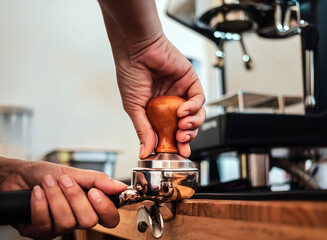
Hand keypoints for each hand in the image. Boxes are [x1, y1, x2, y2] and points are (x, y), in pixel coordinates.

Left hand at [0, 157, 126, 238]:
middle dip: (75, 197)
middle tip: (64, 181)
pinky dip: (40, 204)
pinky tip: (36, 193)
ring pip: (67, 223)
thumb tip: (121, 187)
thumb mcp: (75, 172)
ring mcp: (58, 228)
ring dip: (55, 198)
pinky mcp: (40, 232)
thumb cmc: (46, 173)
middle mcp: (76, 219)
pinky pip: (45, 224)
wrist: (18, 174)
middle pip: (89, 222)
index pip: (110, 218)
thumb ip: (98, 181)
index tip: (94, 192)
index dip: (105, 208)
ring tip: (47, 183)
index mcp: (89, 205)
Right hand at [115, 34, 205, 158]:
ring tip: (182, 127)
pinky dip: (194, 107)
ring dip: (192, 124)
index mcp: (157, 111)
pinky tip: (183, 111)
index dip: (176, 144)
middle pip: (187, 126)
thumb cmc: (131, 74)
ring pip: (196, 115)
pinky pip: (199, 98)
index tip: (179, 153)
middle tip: (181, 141)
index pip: (170, 132)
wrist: (137, 50)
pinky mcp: (190, 81)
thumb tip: (145, 151)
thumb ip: (143, 130)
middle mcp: (170, 103)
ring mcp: (181, 92)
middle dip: (186, 137)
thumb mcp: (134, 108)